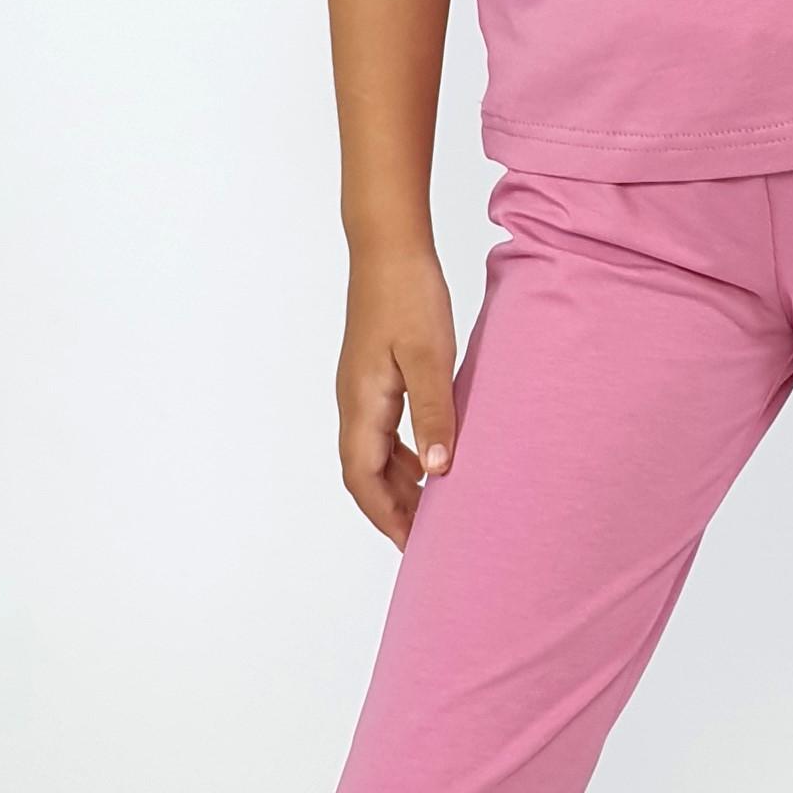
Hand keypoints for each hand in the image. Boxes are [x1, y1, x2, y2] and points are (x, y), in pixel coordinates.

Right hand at [336, 240, 457, 547]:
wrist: (388, 245)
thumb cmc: (408, 295)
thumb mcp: (428, 356)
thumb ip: (434, 412)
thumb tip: (438, 471)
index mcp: (362, 405)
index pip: (364, 480)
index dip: (387, 517)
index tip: (415, 547)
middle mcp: (354, 402)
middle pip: (365, 474)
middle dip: (394, 509)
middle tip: (430, 538)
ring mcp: (362, 388)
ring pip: (374, 453)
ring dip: (399, 484)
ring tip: (435, 506)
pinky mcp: (375, 374)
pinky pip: (383, 430)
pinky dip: (404, 454)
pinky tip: (430, 456)